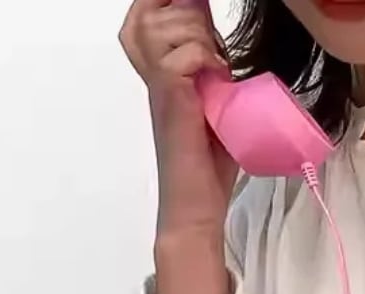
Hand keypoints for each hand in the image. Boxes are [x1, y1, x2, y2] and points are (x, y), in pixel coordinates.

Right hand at [120, 0, 236, 239]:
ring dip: (205, 42)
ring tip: (216, 75)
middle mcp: (147, 65)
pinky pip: (189, 53)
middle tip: (214, 59)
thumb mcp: (212, 97)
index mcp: (153, 61)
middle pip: (155, 5)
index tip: (205, 30)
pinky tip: (218, 83)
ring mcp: (156, 79)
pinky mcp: (168, 95)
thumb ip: (208, 63)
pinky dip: (210, 62)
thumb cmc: (207, 158)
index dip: (175, 4)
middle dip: (193, 18)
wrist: (197, 203)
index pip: (150, 5)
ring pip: (177, 24)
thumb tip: (215, 31)